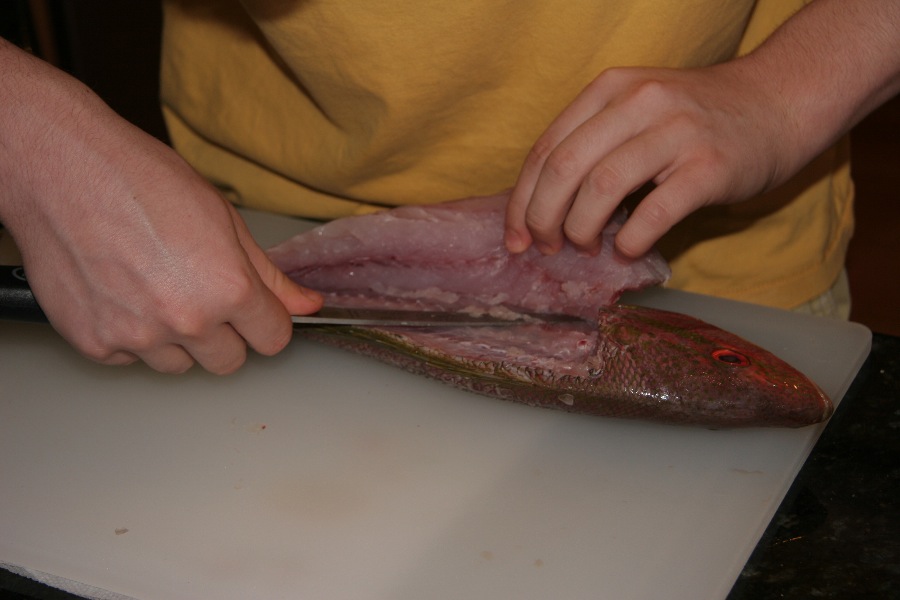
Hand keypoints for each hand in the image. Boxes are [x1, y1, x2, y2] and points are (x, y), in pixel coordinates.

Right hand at [0, 40, 321, 373]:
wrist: (62, 169)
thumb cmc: (143, 181)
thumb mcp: (224, 219)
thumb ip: (269, 274)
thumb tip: (308, 305)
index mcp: (228, 289)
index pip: (273, 340)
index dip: (267, 322)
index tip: (255, 310)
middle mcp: (186, 321)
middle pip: (229, 361)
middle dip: (225, 335)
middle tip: (201, 294)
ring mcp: (136, 337)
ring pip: (180, 366)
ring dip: (177, 341)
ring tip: (155, 290)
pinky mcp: (94, 343)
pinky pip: (130, 360)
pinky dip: (130, 337)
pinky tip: (121, 294)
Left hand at [505, 0, 899, 258]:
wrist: (779, 102)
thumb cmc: (697, 118)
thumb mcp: (637, 110)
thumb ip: (593, 142)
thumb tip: (542, 206)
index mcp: (610, 89)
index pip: (546, 148)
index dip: (522, 200)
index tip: (516, 237)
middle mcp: (639, 102)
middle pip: (564, 168)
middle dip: (543, 218)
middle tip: (547, 248)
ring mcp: (676, 132)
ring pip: (601, 188)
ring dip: (581, 230)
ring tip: (586, 248)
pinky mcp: (709, 166)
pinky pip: (652, 213)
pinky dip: (629, 240)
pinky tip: (626, 249)